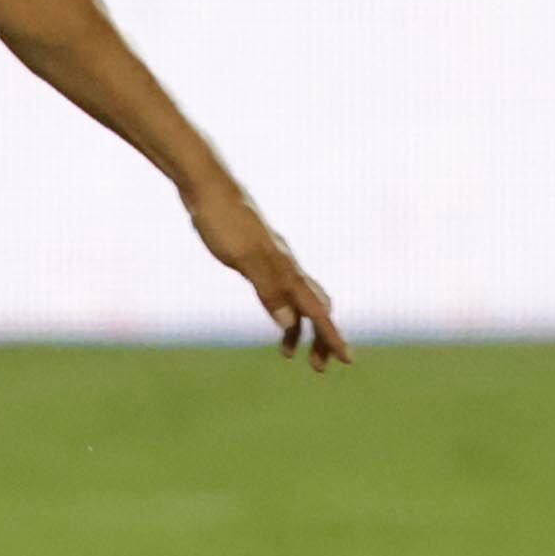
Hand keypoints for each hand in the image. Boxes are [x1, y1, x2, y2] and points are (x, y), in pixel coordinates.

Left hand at [187, 186, 349, 367]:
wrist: (207, 188)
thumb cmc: (223, 221)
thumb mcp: (244, 259)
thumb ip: (269, 290)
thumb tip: (291, 324)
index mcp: (286, 270)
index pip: (317, 311)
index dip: (332, 337)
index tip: (348, 361)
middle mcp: (285, 266)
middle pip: (316, 308)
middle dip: (322, 338)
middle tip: (320, 367)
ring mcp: (272, 260)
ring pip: (298, 300)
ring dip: (299, 329)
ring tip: (287, 354)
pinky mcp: (256, 256)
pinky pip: (279, 290)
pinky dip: (281, 308)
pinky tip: (272, 314)